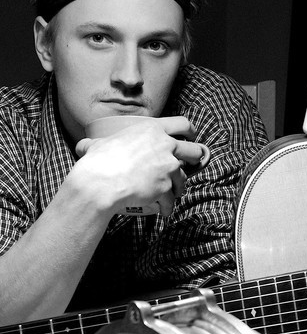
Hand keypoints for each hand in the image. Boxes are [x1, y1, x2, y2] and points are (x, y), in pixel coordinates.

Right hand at [73, 116, 205, 216]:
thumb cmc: (97, 163)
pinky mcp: (167, 186)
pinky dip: (167, 206)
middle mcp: (165, 145)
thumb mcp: (99, 145)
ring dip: (177, 187)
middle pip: (194, 151)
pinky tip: (162, 210)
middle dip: (195, 160)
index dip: (190, 131)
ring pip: (184, 178)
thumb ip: (98, 144)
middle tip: (189, 166)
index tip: (191, 138)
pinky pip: (172, 199)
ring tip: (168, 194)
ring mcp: (168, 166)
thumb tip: (84, 146)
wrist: (99, 184)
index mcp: (152, 129)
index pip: (183, 124)